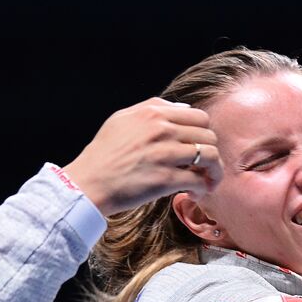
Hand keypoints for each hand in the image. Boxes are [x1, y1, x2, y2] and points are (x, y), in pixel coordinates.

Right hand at [64, 98, 223, 214]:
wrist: (88, 183)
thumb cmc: (104, 153)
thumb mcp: (122, 119)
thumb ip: (152, 108)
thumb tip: (183, 108)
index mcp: (153, 114)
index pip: (199, 117)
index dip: (204, 133)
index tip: (199, 147)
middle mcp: (161, 130)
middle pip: (208, 136)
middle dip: (211, 153)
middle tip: (205, 167)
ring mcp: (164, 155)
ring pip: (209, 157)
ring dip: (213, 172)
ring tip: (207, 182)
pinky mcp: (165, 180)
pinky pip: (198, 180)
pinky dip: (203, 188)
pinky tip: (195, 193)